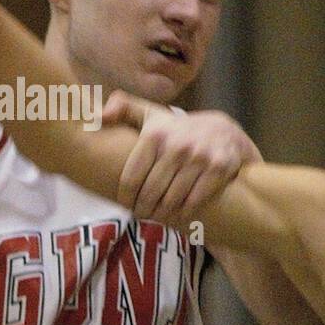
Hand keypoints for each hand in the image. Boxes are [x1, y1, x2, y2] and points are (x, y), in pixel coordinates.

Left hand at [103, 90, 260, 227]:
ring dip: (162, 215)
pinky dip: (184, 213)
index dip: (126, 198)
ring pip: (171, 200)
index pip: (131, 178)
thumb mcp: (151, 114)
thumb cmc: (177, 129)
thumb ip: (122, 107)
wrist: (224, 131)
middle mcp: (177, 145)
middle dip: (143, 209)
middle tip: (141, 215)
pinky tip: (178, 215)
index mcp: (155, 134)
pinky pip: (194, 201)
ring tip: (156, 217)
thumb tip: (99, 115)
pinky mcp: (219, 168)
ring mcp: (199, 157)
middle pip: (150, 193)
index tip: (126, 205)